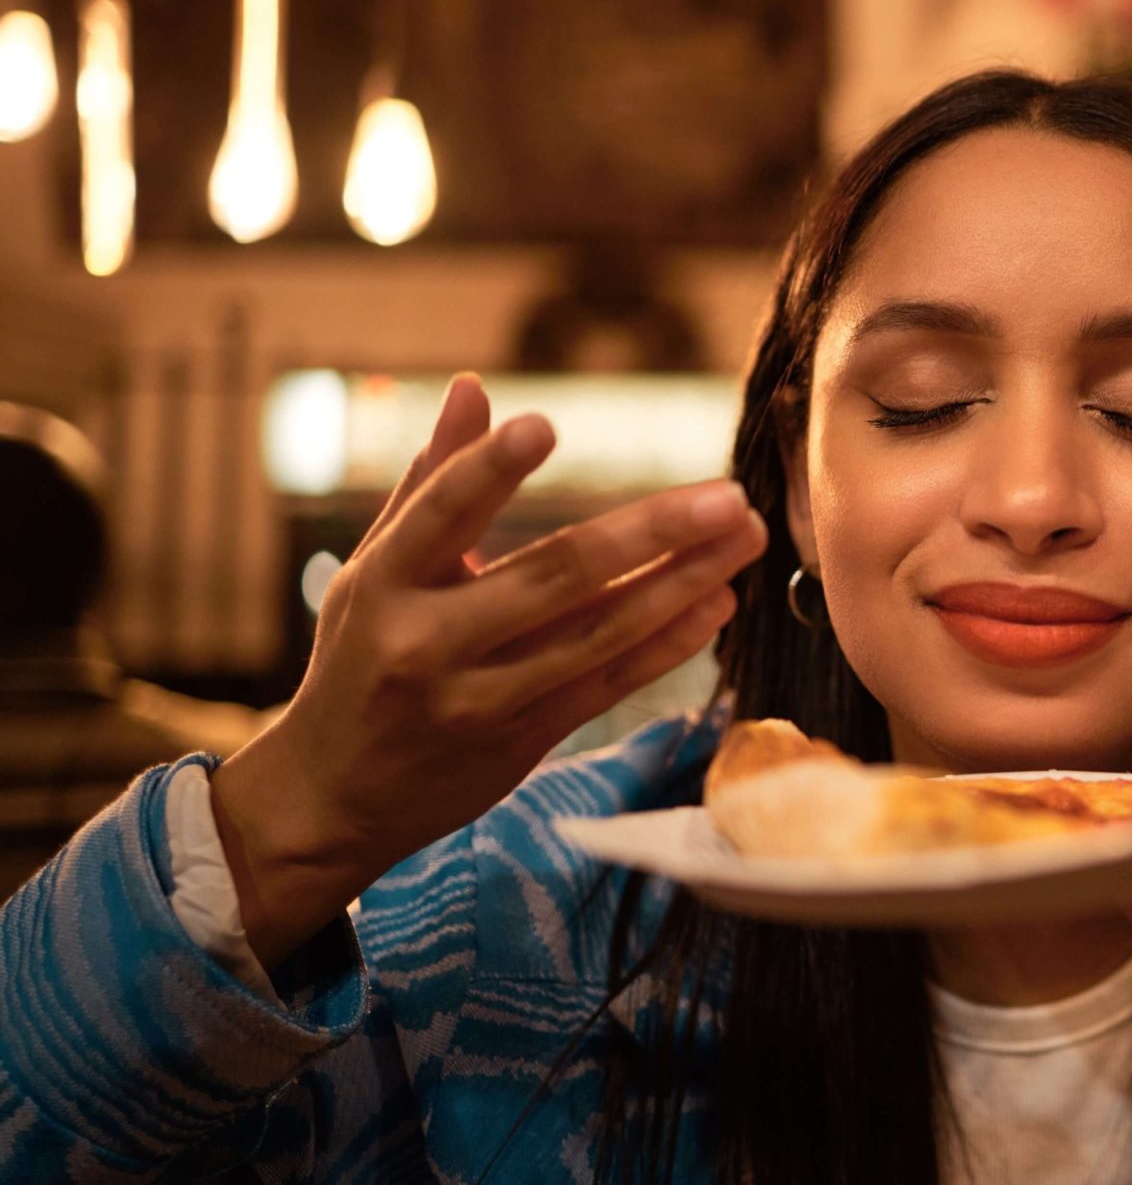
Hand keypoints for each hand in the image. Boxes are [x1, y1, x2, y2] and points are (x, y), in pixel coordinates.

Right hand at [210, 374, 767, 966]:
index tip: (544, 425)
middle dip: (649, 533)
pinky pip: (606, 685)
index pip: (439, 517)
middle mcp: (427, 643)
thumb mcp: (372, 568)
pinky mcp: (520, 742)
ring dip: (681, 584)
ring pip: (596, 635)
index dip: (488, 471)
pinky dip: (665, 645)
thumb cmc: (358, 658)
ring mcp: (478, 699)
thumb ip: (430, 481)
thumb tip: (472, 387)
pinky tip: (716, 602)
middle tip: (727, 495)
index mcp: (381, 585)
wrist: (334, 798)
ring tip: (745, 537)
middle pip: (552, 577)